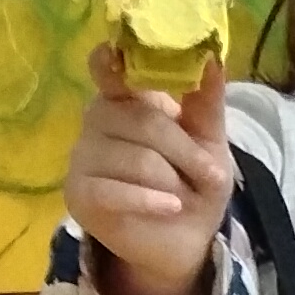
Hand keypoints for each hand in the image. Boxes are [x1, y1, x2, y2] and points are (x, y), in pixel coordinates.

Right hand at [65, 47, 230, 294]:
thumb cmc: (193, 183)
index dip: (111, 61)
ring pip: (135, 159)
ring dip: (173, 182)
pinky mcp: (80, 194)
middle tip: (209, 174)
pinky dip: (149, 200)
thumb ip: (206, 101)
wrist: (184, 241)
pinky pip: (113, 190)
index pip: (109, 70)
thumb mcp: (210, 141)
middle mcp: (97, 120)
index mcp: (126, 100)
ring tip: (183, 197)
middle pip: (141, 121)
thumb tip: (213, 56)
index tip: (116, 52)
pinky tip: (170, 208)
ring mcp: (83, 157)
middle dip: (184, 150)